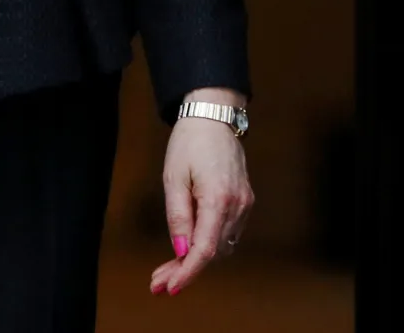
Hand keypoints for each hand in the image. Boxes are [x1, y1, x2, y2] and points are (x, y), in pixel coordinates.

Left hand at [152, 88, 255, 295]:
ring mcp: (244, 205)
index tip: (170, 287)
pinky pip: (227, 234)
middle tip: (158, 281)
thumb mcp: (173, 177)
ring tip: (168, 268)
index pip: (204, 248)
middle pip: (212, 252)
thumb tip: (179, 249)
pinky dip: (208, 245)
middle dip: (185, 269)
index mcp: (218, 198)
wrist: (213, 117)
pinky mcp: (244, 202)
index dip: (187, 272)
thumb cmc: (190, 143)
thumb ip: (177, 215)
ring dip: (196, 260)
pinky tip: (188, 247)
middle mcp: (237, 205)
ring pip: (221, 247)